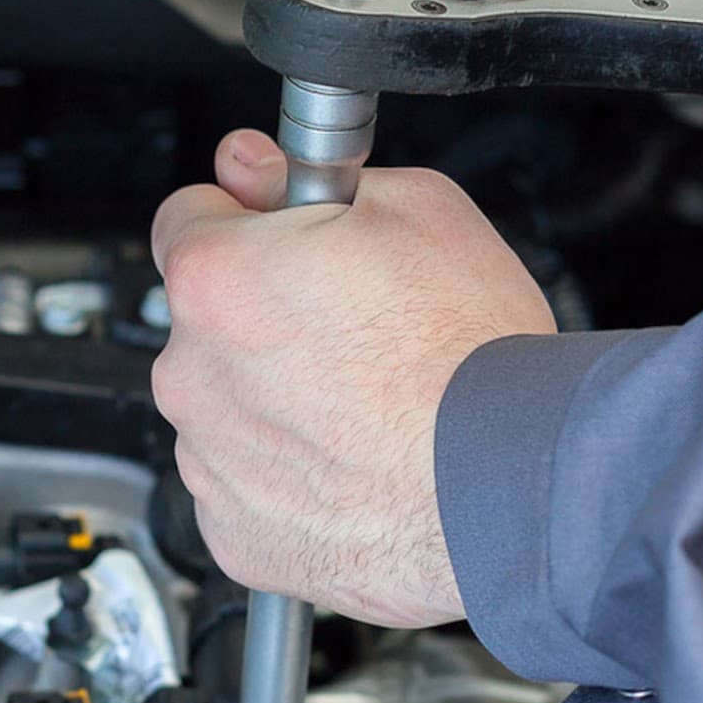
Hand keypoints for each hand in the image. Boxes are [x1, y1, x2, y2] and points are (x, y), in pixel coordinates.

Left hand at [149, 130, 555, 627]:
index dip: (244, 220)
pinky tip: (355, 466)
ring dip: (274, 403)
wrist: (516, 482)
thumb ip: (303, 178)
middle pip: (207, 324)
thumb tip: (248, 165)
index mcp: (216, 279)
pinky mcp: (237, 536)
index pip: (186, 217)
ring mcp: (209, 463)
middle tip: (351, 331)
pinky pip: (247, 490)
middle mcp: (191, 373)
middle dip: (264, 318)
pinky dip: (288, 480)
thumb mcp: (416, 207)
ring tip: (365, 406)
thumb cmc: (473, 354)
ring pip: (226, 411)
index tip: (281, 237)